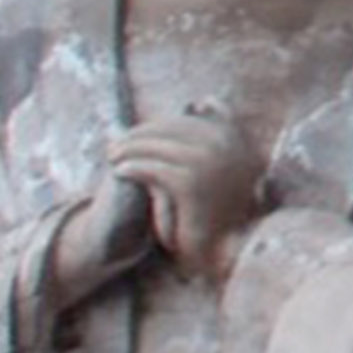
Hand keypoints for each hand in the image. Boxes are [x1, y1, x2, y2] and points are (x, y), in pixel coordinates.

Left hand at [109, 116, 265, 285]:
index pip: (196, 115)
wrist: (226, 253)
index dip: (163, 122)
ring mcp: (213, 163)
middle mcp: (230, 146)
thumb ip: (212, 137)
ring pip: (161, 146)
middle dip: (142, 133)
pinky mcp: (193, 184)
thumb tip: (202, 100)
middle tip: (116, 144)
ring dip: (131, 149)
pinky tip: (120, 172)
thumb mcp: (222, 167)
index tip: (140, 133)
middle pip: (175, 126)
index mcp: (240, 139)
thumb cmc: (220, 211)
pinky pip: (154, 169)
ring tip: (112, 157)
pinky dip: (134, 168)